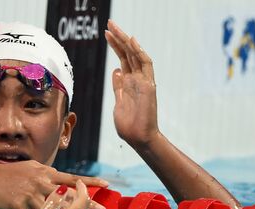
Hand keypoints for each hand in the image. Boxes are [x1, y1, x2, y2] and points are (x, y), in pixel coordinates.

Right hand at [0, 160, 105, 208]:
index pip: (71, 177)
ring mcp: (29, 196)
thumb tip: (58, 174)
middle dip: (87, 204)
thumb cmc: (7, 173)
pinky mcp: (16, 207)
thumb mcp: (30, 167)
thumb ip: (45, 172)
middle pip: (68, 196)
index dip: (89, 181)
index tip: (106, 184)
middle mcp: (40, 183)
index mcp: (44, 174)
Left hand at [105, 20, 158, 147]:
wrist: (138, 138)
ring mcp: (143, 81)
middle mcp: (137, 79)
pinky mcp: (148, 86)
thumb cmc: (129, 125)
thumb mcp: (119, 102)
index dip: (116, 45)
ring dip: (125, 40)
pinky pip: (145, 65)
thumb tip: (116, 71)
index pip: (123, 59)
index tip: (107, 33)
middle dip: (119, 38)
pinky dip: (139, 52)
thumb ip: (118, 87)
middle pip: (128, 53)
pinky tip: (131, 41)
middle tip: (109, 23)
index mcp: (129, 83)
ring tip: (114, 28)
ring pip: (135, 55)